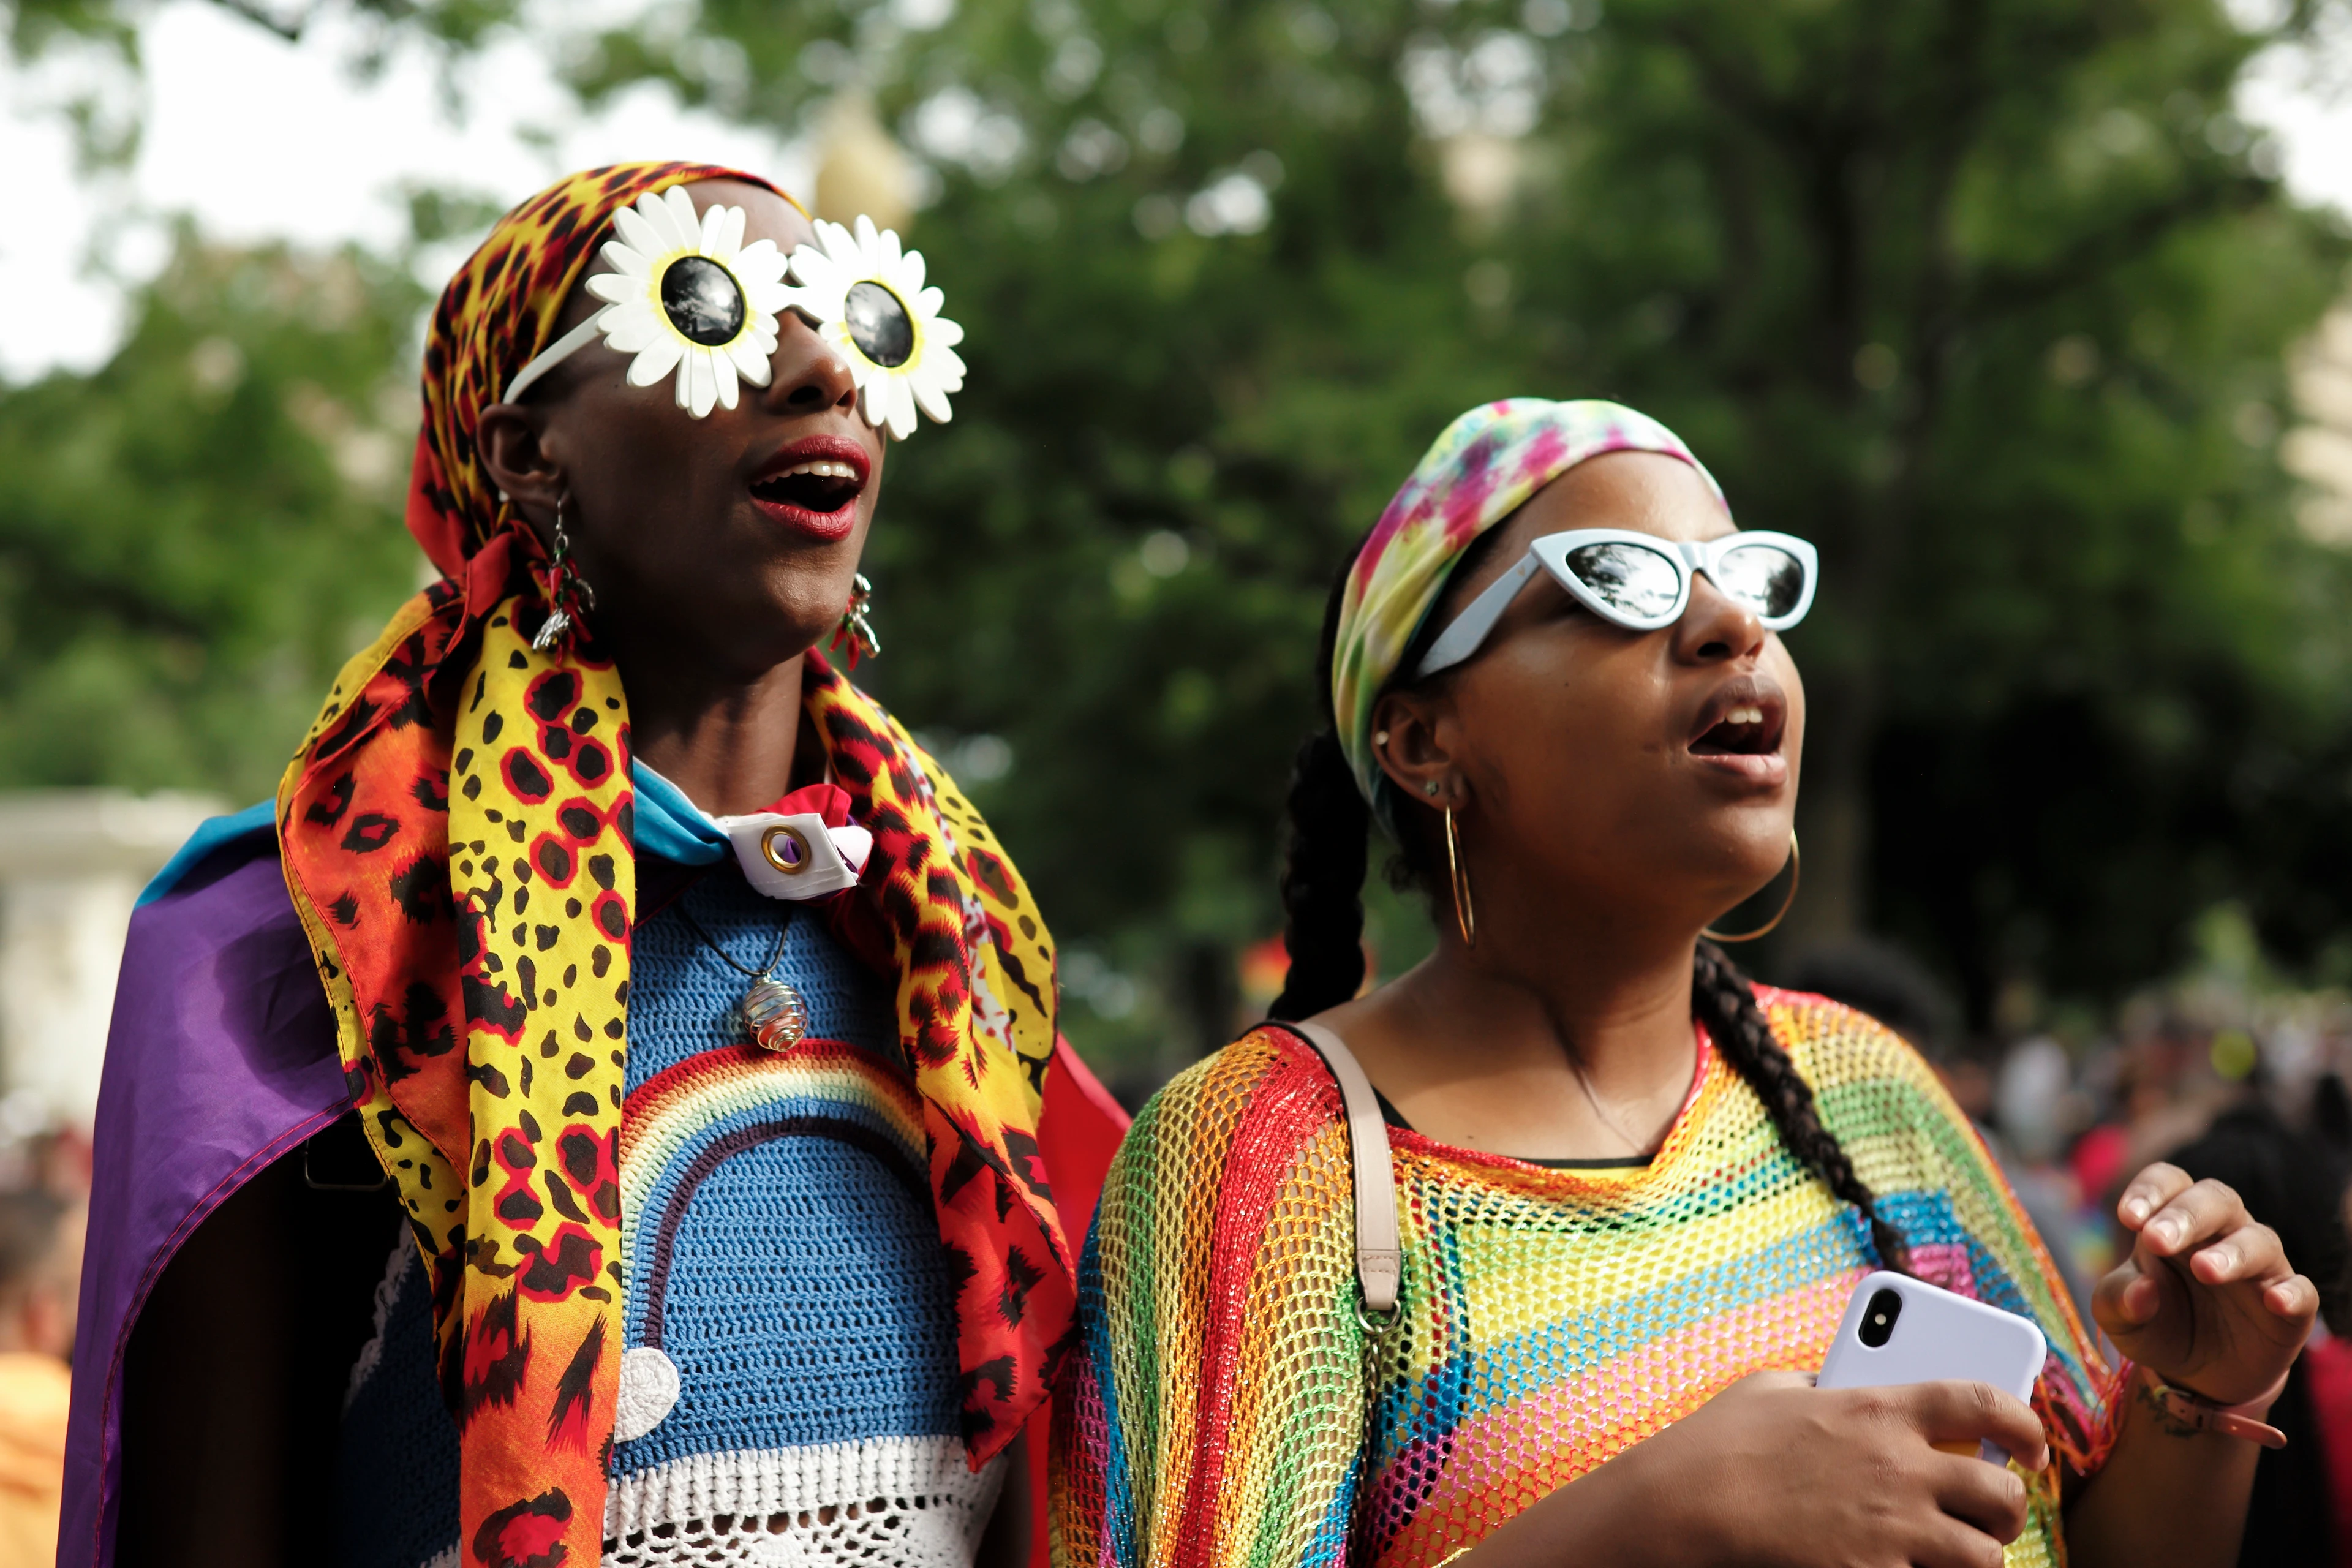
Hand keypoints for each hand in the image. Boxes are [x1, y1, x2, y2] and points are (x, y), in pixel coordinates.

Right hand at [1615, 1371, 2048, 1567]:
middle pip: (2001, 1492)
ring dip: (1977, 1555)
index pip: (1985, 1402)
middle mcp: (1900, 1468)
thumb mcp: (1772, 1389)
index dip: (2024, 1422)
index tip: (2032, 1441)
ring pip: (1984, 1555)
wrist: (1687, 1507)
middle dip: (2009, 1506)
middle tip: (1993, 1511)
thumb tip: (1835, 1387)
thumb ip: (1821, 1384)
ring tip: (1954, 1552)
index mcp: (1879, 1408)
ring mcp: (1892, 1530)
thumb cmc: (1720, 1444)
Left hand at [2094, 1162, 2314, 1406]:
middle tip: (2157, 1239)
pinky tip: (2275, 1301)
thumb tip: (2139, 1290)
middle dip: (2187, 1215)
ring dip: (2232, 1252)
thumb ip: (2117, 1300)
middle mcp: (2221, 1234)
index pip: (2169, 1183)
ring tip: (2205, 1269)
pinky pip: (2302, 1291)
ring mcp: (2260, 1268)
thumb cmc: (2156, 1326)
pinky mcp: (2289, 1309)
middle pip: (2217, 1200)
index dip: (2150, 1191)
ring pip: (2259, 1241)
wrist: (2196, 1377)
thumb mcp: (2121, 1317)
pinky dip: (2292, 1293)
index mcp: (2173, 1222)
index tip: (2126, 1217)